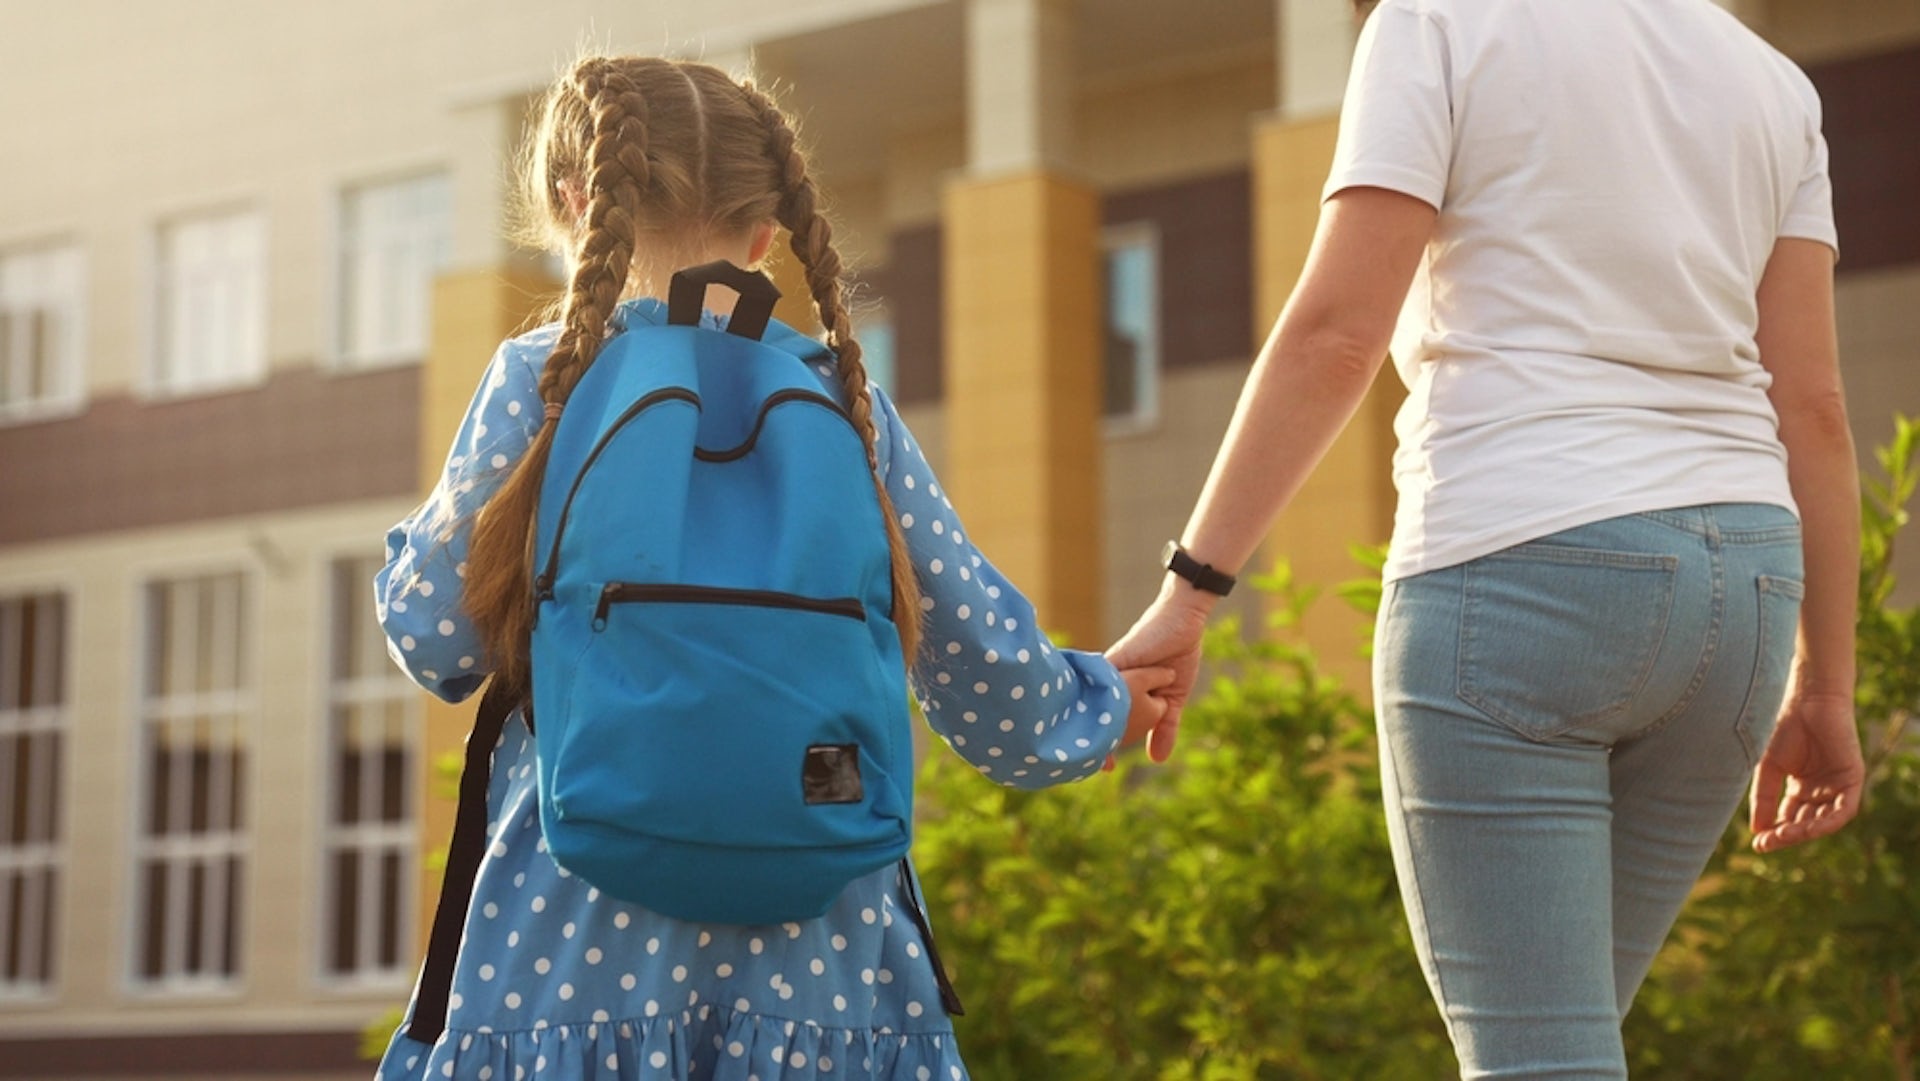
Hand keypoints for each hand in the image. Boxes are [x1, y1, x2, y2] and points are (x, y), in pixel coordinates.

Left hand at [1106, 588, 1212, 762]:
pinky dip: (1101, 701)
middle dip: (1092, 741)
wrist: (1185, 621)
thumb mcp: (1174, 700)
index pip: (1107, 723)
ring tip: (1090, 752)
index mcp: (1124, 695)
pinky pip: (1103, 681)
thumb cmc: (1177, 655)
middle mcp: (1112, 685)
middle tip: (1092, 766)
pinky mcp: (1116, 659)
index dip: (1103, 745)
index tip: (1105, 769)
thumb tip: (1157, 761)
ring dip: (1094, 726)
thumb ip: (1165, 728)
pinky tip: (1096, 720)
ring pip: (1094, 703)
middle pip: (1093, 716)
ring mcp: (1112, 672)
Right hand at [1750, 691, 1864, 852]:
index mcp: (1801, 789)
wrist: (1807, 701)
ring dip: (1805, 832)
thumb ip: (1764, 798)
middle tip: (1768, 842)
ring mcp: (1837, 786)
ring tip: (1783, 836)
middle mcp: (1820, 791)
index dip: (1774, 833)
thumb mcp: (1768, 768)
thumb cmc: (1786, 729)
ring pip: (1824, 820)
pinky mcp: (1853, 779)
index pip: (1788, 819)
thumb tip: (1757, 832)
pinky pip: (1844, 810)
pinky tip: (1810, 829)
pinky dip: (1828, 821)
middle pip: (1805, 823)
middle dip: (1787, 836)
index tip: (1756, 843)